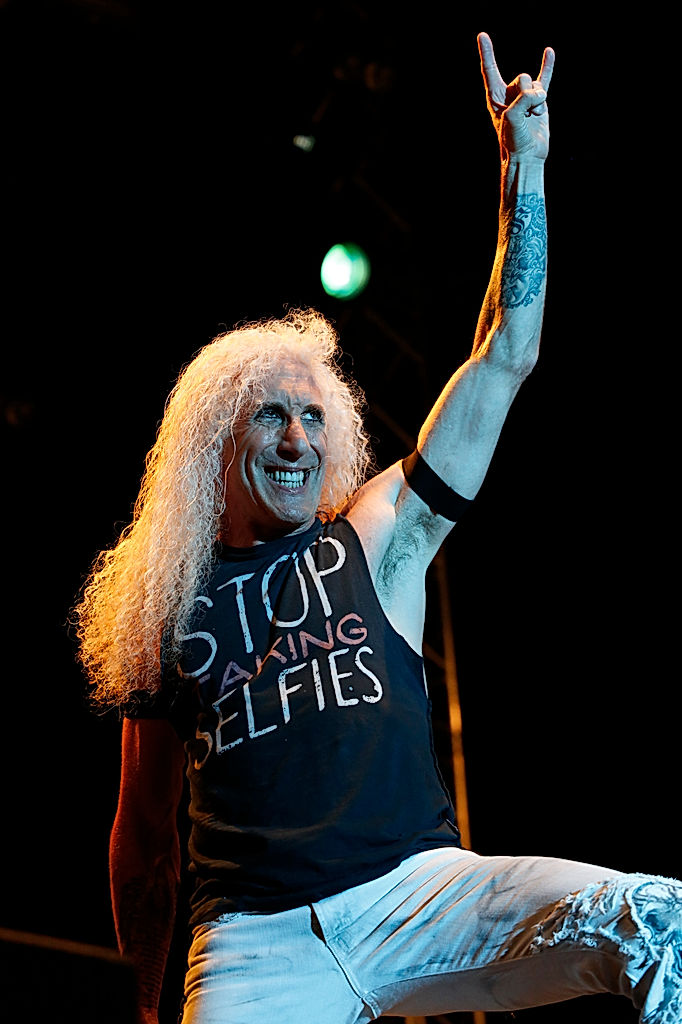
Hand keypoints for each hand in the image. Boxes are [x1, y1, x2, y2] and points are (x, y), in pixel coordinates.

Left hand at [478, 32, 554, 160]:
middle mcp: (508, 94)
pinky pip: (544, 79)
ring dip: (538, 102)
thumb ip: (524, 98)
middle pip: (521, 78)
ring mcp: (524, 96)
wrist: (527, 155)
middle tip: (525, 114)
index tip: (482, 35)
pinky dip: (547, 66)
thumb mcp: (513, 116)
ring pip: (535, 84)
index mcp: (495, 97)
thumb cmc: (514, 139)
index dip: (486, 53)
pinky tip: (549, 52)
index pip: (490, 70)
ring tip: (533, 117)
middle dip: (527, 93)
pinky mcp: (539, 101)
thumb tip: (539, 92)